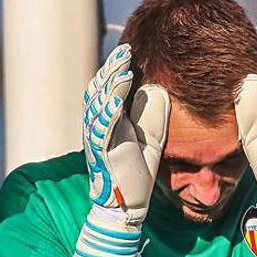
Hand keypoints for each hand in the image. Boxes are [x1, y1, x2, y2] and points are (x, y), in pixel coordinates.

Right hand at [73, 44, 169, 256]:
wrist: (125, 207)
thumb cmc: (135, 175)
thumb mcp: (148, 139)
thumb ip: (150, 116)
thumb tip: (159, 91)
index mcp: (106, 125)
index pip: (105, 91)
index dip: (114, 70)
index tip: (129, 51)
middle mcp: (97, 128)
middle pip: (99, 91)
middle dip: (111, 68)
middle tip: (126, 49)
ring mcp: (98, 139)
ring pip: (99, 102)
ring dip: (112, 80)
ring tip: (124, 61)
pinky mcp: (104, 150)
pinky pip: (105, 122)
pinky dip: (112, 104)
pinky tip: (122, 89)